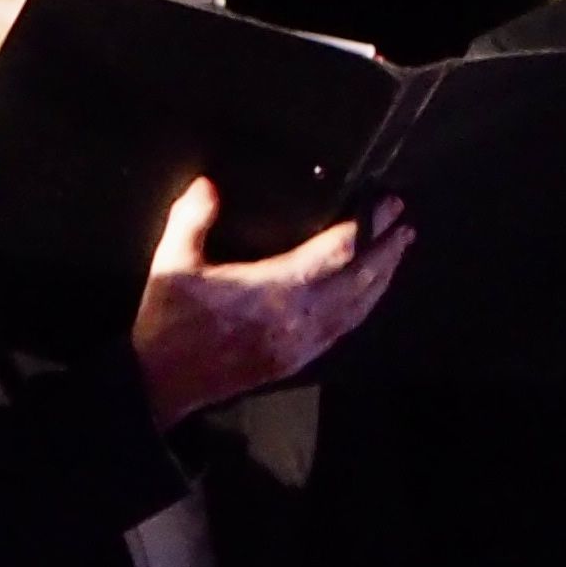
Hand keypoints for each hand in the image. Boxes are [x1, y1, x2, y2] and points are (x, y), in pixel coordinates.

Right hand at [131, 178, 412, 426]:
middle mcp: (299, 319)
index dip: (367, 225)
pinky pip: (343, 331)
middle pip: (360, 281)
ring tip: (398, 253)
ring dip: (381, 279)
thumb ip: (192, 219)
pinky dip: (363, 307)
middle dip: (386, 252)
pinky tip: (368, 295)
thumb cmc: (168, 320)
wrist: (160, 383)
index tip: (388, 203)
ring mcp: (302, 345)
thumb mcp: (172, 264)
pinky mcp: (297, 361)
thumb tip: (209, 183)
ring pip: (357, 309)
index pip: (337, 251)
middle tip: (405, 224)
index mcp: (274, 290)